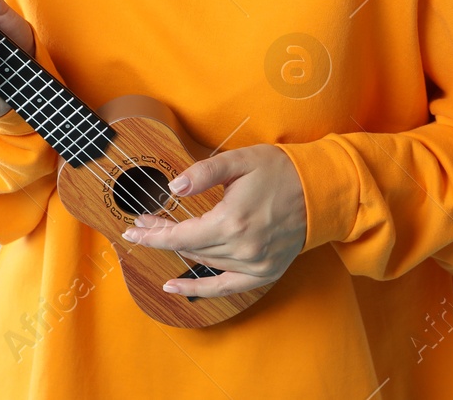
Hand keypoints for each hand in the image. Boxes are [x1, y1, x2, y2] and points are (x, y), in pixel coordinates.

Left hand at [119, 144, 306, 297]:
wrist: (319, 190)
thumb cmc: (279, 170)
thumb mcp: (239, 160)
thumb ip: (203, 172)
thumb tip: (173, 187)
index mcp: (232, 221)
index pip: (181, 235)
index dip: (154, 233)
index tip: (133, 228)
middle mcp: (242, 249)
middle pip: (189, 248)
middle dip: (161, 236)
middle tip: (143, 225)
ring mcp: (255, 264)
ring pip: (204, 263)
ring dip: (179, 253)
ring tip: (159, 238)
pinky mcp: (264, 272)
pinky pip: (225, 288)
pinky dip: (199, 290)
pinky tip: (175, 287)